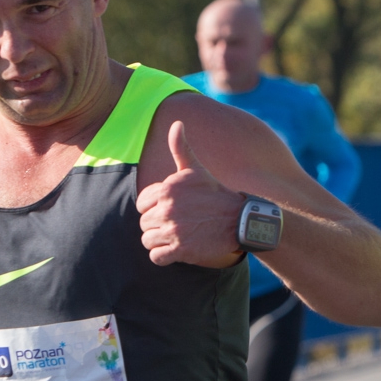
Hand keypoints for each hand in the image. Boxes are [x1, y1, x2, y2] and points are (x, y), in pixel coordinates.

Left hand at [137, 121, 245, 266]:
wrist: (240, 219)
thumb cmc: (216, 193)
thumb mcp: (196, 169)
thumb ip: (180, 148)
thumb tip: (177, 124)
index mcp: (166, 189)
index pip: (141, 204)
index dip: (154, 208)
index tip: (171, 209)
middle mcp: (167, 209)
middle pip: (144, 223)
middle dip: (157, 225)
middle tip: (177, 224)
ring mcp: (173, 231)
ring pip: (147, 240)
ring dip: (159, 241)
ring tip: (176, 237)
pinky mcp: (181, 250)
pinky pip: (156, 257)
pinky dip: (163, 256)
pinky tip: (176, 250)